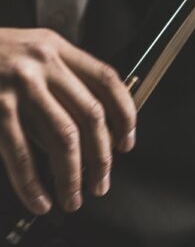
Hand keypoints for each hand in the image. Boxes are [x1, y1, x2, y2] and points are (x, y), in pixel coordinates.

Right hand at [0, 29, 136, 214]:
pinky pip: (21, 153)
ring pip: (62, 139)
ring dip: (71, 176)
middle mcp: (41, 63)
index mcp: (55, 47)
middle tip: (102, 184)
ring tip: (73, 199)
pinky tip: (39, 199)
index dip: (124, 115)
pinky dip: (32, 182)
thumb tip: (93, 125)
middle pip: (90, 116)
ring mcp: (17, 86)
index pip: (107, 81)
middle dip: (101, 157)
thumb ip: (59, 76)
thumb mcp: (27, 51)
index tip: (126, 144)